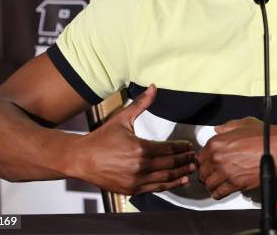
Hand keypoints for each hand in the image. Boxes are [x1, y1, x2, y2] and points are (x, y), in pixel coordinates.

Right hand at [71, 84, 195, 194]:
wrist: (81, 159)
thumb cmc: (101, 138)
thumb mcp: (122, 118)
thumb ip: (141, 104)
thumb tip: (153, 87)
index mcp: (140, 148)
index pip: (169, 149)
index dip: (182, 148)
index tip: (189, 146)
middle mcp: (140, 166)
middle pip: (171, 164)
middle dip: (185, 161)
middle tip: (195, 158)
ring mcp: (136, 180)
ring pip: (166, 178)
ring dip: (181, 174)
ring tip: (191, 170)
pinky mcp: (131, 190)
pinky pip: (155, 188)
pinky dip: (169, 185)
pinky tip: (179, 181)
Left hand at [197, 117, 276, 199]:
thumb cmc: (262, 134)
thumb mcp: (242, 124)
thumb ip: (227, 127)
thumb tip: (218, 130)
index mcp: (216, 142)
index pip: (200, 157)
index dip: (205, 162)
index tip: (209, 165)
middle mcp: (217, 158)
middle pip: (202, 172)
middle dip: (207, 174)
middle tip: (213, 176)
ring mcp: (225, 172)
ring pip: (209, 184)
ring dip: (212, 185)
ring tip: (217, 184)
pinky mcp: (235, 184)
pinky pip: (219, 193)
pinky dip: (219, 194)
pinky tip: (222, 191)